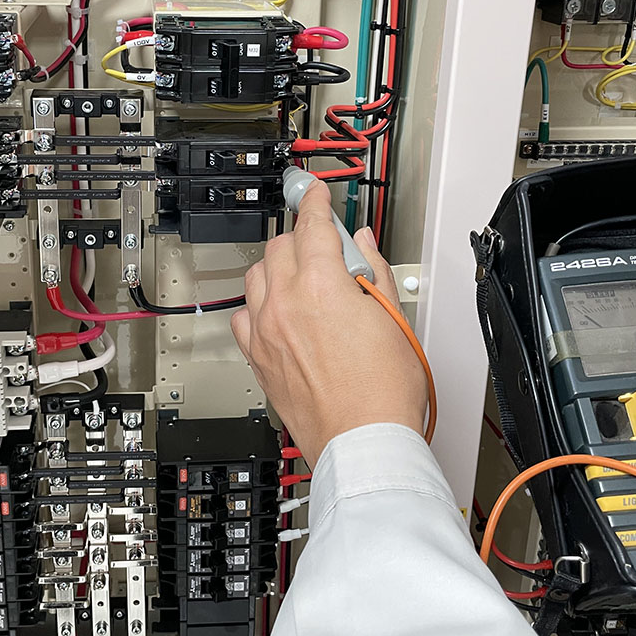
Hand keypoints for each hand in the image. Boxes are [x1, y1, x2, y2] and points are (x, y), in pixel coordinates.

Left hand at [230, 179, 428, 464]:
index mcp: (321, 287)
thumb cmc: (383, 392)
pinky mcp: (257, 358)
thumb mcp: (392, 318)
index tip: (315, 194)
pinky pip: (243, 317)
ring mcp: (266, 332)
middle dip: (301, 239)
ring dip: (277, 268)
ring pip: (256, 277)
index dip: (315, 202)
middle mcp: (285, 305)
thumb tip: (362, 244)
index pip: (313, 225)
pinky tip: (278, 313)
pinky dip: (258, 307)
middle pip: (280, 246)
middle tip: (324, 248)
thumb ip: (372, 271)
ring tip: (301, 279)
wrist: (364, 441)